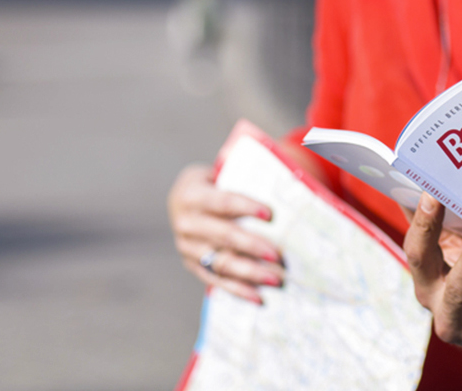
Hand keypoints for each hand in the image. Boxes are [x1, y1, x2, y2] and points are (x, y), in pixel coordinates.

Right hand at [167, 162, 284, 303]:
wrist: (184, 199)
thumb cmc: (214, 182)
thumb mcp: (220, 170)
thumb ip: (240, 169)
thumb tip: (271, 164)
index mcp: (190, 195)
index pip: (221, 202)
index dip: (245, 207)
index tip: (270, 214)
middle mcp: (185, 223)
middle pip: (223, 236)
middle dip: (252, 245)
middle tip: (277, 255)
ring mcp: (188, 248)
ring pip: (221, 262)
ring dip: (250, 273)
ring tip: (275, 279)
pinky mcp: (193, 266)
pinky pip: (217, 281)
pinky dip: (238, 290)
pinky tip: (259, 297)